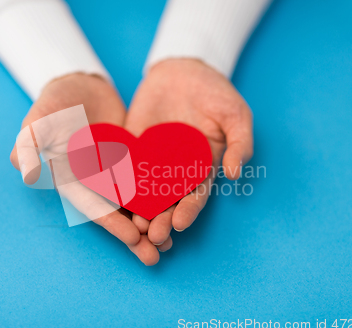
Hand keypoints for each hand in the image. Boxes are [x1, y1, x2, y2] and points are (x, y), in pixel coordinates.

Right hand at [10, 73, 158, 264]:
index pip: (92, 205)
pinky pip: (147, 181)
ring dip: (150, 223)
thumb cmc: (54, 103)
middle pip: (116, 212)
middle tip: (155, 257)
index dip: (112, 222)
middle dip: (134, 236)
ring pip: (134, 203)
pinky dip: (159, 196)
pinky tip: (178, 208)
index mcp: (71, 179)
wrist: (81, 85)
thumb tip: (26, 172)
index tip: (133, 238)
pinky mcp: (132, 161)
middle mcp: (94, 182)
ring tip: (170, 244)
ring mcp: (114, 173)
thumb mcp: (39, 121)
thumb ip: (30, 144)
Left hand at [125, 59, 253, 250]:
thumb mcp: (237, 115)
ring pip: (145, 191)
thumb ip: (239, 144)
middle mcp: (177, 170)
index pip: (196, 196)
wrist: (184, 69)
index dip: (188, 211)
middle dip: (161, 219)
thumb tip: (234, 174)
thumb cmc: (216, 92)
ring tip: (132, 225)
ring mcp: (154, 160)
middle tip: (152, 234)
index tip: (179, 224)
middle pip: (168, 201)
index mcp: (202, 168)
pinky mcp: (133, 146)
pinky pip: (126, 166)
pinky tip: (112, 194)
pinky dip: (120, 181)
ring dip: (140, 209)